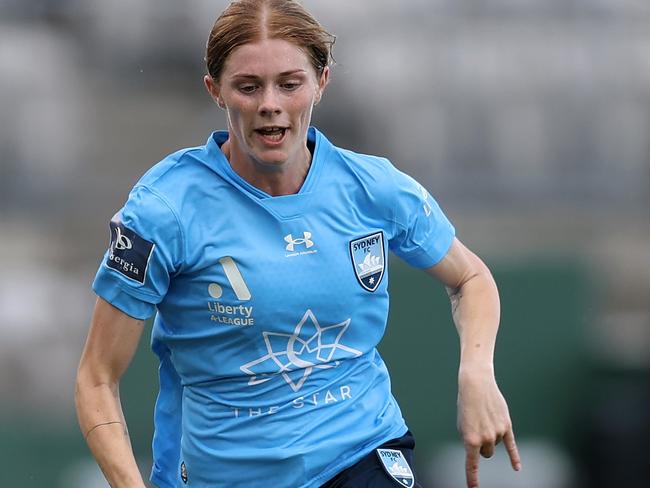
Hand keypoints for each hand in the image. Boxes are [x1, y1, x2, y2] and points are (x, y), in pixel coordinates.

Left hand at [457, 365, 520, 487]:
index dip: (472, 479)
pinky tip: (517, 468)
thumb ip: (470, 440)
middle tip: (478, 427)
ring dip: (491, 437)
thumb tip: (479, 451)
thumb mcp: (462, 425)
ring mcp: (498, 434)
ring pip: (495, 446)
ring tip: (485, 419)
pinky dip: (515, 458)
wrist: (476, 385)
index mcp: (470, 440)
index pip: (472, 465)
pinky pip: (512, 447)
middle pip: (486, 454)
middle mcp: (485, 439)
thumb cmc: (466, 405)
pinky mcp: (507, 427)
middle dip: (482, 445)